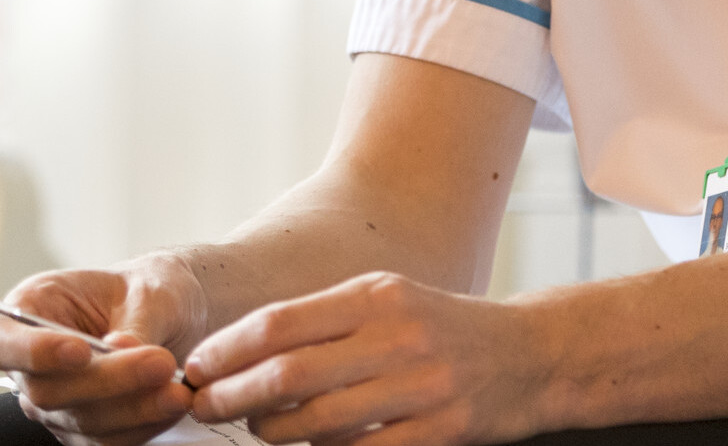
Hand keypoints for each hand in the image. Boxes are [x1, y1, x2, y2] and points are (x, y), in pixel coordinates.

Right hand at [0, 258, 211, 445]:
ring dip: (133, 409)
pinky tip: (173, 405)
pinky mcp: (83, 430)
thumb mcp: (147, 289)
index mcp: (29, 310)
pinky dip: (144, 425)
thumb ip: (134, 320)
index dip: (33, 353)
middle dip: (107, 381)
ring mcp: (54, 404)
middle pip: (45, 391)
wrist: (170, 315)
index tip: (80, 349)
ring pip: (80, 421)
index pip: (0, 342)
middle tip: (159, 364)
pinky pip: (108, 440)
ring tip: (177, 390)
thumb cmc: (147, 291)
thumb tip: (120, 347)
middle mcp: (31, 365)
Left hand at [181, 271, 549, 445]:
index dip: (227, 349)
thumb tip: (241, 350)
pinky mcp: (441, 433)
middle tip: (206, 406)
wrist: (529, 355)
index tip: (197, 367)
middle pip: (289, 375)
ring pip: (317, 424)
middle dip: (232, 396)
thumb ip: (323, 319)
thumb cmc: (441, 327)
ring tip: (258, 428)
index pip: (280, 323)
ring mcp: (422, 388)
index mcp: (378, 295)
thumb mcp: (387, 299)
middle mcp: (399, 337)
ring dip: (271, 432)